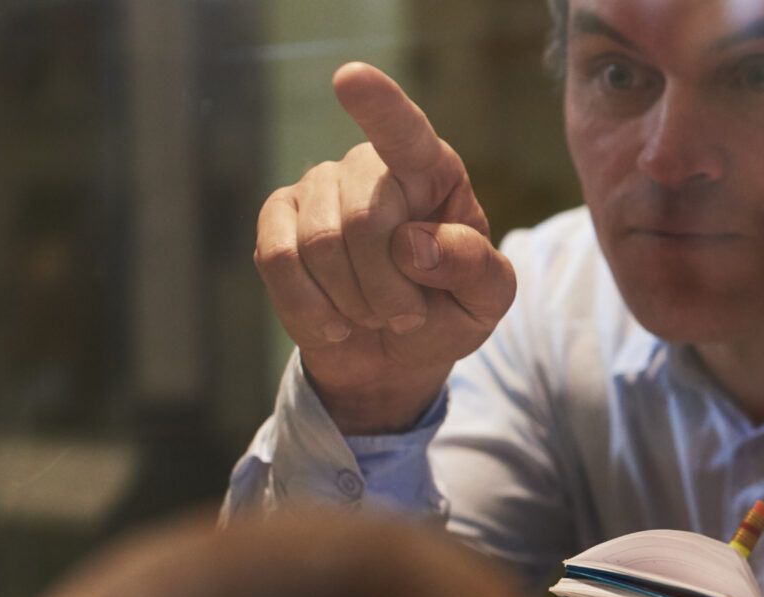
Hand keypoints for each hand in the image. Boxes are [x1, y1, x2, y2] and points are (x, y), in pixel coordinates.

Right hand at [253, 61, 514, 433]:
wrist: (393, 352)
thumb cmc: (448, 311)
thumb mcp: (486, 299)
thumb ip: (473, 268)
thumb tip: (416, 245)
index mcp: (432, 170)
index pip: (406, 132)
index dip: (379, 105)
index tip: (350, 77)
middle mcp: (369, 165)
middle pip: (363, 218)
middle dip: (387, 288)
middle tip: (407, 314)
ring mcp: (318, 187)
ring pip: (318, 245)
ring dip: (354, 302)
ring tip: (374, 313)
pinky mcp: (277, 220)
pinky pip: (278, 261)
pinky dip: (310, 307)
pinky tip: (335, 322)